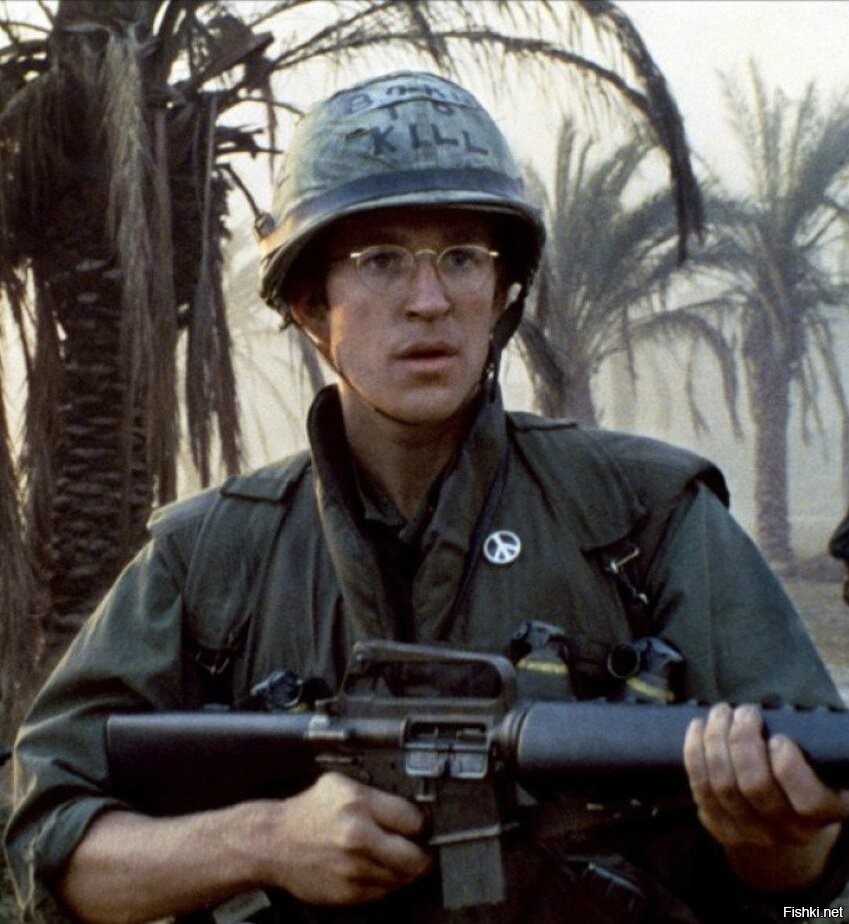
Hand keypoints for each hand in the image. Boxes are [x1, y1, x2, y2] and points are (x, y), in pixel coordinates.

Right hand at [259, 772, 431, 904]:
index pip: (414, 820)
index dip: (421, 823)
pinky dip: (386, 882)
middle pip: (416, 857)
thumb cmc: (307, 812)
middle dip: (423, 853)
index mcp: (359, 805)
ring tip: (396, 858)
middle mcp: (358, 838)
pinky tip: (376, 869)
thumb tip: (410, 804)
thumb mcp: (341, 785)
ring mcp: (353, 869)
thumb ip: (376, 794)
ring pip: (403, 878)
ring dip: (405, 870)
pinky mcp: (348, 893)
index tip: (421, 825)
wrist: (273, 843)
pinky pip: (384, 892)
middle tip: (421, 848)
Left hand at [684, 702, 848, 889]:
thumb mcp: (819, 769)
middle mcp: (787, 831)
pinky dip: (694, 752)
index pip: (808, 800)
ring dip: (715, 739)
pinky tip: (698, 727)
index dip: (789, 766)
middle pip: (755, 785)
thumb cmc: (803, 781)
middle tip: (744, 712)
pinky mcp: (720, 828)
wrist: (782, 824)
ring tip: (720, 712)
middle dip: (743, 739)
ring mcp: (751, 833)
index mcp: (822, 815)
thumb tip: (774, 719)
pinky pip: (700, 789)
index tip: (779, 738)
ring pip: (722, 784)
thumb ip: (807, 752)